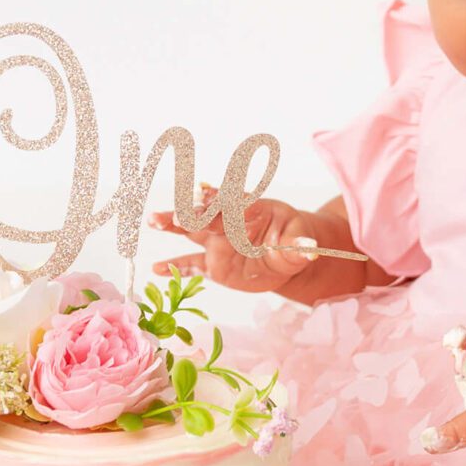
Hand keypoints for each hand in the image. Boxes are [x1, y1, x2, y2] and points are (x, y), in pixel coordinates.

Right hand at [148, 185, 320, 294]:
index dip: (218, 199)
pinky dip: (176, 267)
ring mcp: (217, 241)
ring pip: (193, 231)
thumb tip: (312, 248)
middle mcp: (228, 221)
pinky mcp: (213, 262)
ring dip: (174, 224)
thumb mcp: (300, 241)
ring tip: (153, 221)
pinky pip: (193, 264)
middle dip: (188, 212)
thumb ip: (300, 245)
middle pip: (206, 214)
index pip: (232, 203)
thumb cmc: (293, 238)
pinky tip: (156, 270)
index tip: (204, 195)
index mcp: (249, 209)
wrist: (287, 255)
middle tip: (171, 213)